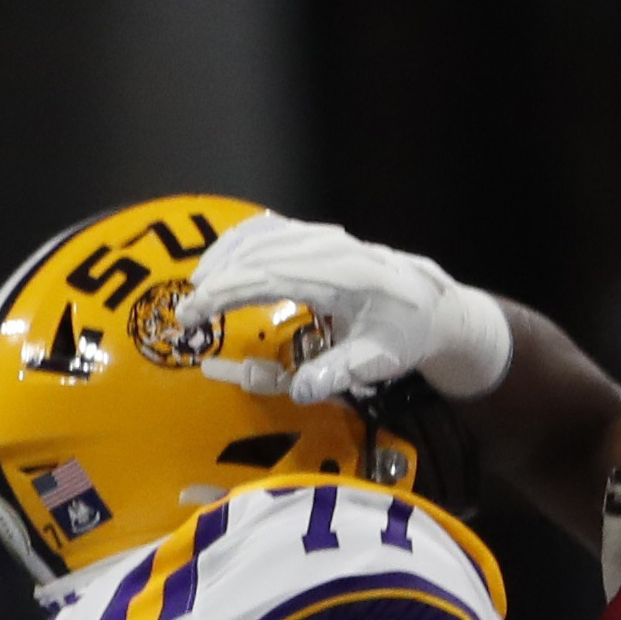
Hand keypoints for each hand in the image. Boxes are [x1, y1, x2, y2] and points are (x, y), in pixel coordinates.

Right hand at [178, 213, 512, 405]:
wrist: (435, 305)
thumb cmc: (405, 336)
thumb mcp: (378, 361)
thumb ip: (337, 373)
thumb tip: (297, 391)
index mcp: (346, 276)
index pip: (271, 276)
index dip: (225, 294)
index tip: (193, 316)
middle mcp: (333, 249)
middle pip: (260, 254)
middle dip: (215, 282)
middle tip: (185, 316)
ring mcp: (327, 238)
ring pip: (263, 235)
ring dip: (223, 259)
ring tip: (196, 290)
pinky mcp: (321, 238)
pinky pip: (273, 229)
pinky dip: (240, 242)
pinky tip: (221, 260)